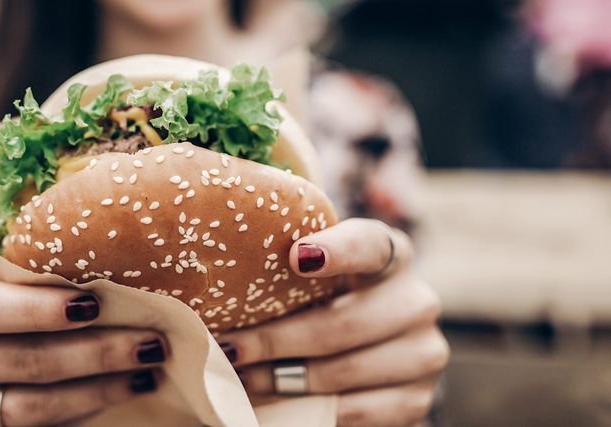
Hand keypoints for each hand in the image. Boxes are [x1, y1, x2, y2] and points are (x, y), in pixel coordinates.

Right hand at [0, 265, 166, 425]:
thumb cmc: (1, 301)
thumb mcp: (0, 281)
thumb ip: (35, 274)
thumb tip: (121, 258)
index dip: (36, 309)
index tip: (94, 304)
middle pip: (20, 362)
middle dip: (95, 353)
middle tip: (151, 341)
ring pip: (31, 407)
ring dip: (100, 388)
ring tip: (149, 368)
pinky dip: (85, 410)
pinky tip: (122, 390)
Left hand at [217, 219, 448, 426]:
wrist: (376, 346)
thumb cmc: (331, 295)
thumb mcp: (319, 269)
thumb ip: (294, 261)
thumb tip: (230, 265)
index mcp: (391, 253)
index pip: (369, 244)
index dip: (336, 250)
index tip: (296, 257)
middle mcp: (417, 300)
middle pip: (344, 323)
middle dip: (278, 340)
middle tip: (232, 347)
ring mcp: (424, 352)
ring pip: (344, 371)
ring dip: (285, 379)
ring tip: (243, 377)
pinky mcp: (417, 398)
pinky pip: (357, 411)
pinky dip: (312, 410)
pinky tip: (279, 402)